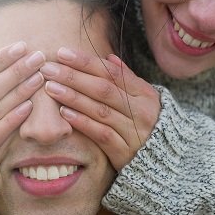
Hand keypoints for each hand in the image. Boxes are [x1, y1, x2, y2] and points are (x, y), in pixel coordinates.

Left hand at [39, 47, 159, 170]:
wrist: (165, 161)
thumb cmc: (148, 123)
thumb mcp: (144, 99)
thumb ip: (127, 79)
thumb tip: (110, 58)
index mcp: (144, 94)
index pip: (111, 72)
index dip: (86, 61)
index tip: (63, 53)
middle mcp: (140, 111)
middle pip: (103, 89)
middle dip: (74, 77)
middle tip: (49, 68)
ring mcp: (133, 132)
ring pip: (100, 110)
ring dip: (73, 98)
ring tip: (51, 87)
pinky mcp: (124, 152)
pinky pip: (101, 134)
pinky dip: (82, 122)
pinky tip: (64, 113)